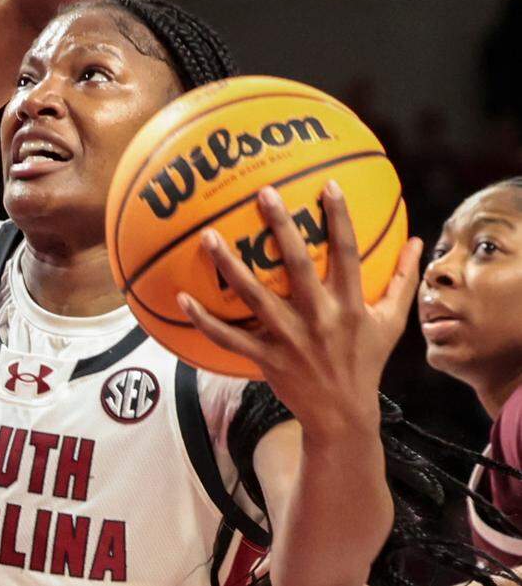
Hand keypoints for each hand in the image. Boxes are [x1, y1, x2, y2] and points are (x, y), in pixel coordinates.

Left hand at [177, 182, 422, 436]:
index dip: (340, 218)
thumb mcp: (391, 322)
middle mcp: (319, 318)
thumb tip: (417, 240)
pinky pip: (228, 337)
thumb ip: (402, 280)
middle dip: (282, 228)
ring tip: (208, 236)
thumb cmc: (365, 361)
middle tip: (263, 193)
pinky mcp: (266, 358)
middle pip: (298, 266)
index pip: (348, 253)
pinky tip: (181, 297)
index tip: (327, 185)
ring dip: (230, 266)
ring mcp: (289, 338)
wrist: (343, 414)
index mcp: (350, 305)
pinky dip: (204, 320)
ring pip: (255, 296)